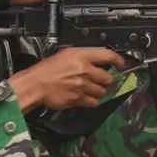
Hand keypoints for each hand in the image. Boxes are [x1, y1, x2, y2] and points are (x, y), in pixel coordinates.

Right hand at [9, 48, 125, 111]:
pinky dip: (92, 101)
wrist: (35, 84)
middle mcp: (84, 70)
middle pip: (108, 77)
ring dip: (99, 91)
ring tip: (90, 89)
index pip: (108, 56)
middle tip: (100, 80)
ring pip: (102, 91)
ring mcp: (82, 85)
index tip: (121, 64)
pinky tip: (85, 97)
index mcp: (81, 56)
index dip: (119, 60)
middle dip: (106, 80)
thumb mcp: (65, 55)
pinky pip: (94, 102)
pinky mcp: (78, 99)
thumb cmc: (47, 70)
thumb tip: (98, 59)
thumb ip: (83, 56)